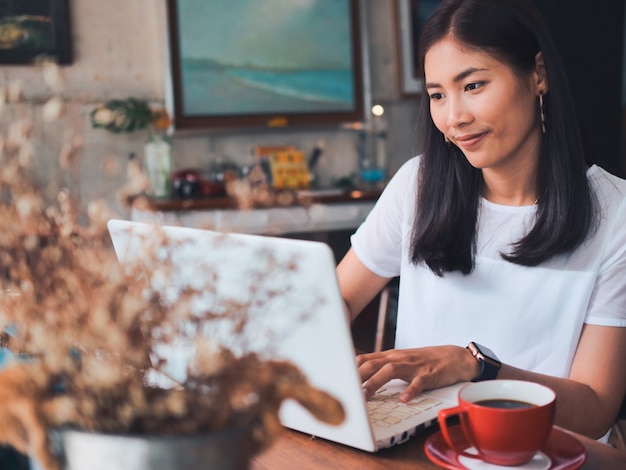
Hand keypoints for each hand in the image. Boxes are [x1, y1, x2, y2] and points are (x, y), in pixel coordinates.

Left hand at [356, 345, 479, 401]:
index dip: (350, 368)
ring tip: (364, 396)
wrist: (455, 357)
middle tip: (344, 389)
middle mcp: (399, 358)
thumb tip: (362, 376)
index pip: (366, 359)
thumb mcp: (402, 360)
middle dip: (357, 376)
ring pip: (390, 371)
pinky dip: (409, 391)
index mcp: (391, 356)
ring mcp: (414, 366)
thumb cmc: (426, 361)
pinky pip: (418, 383)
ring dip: (375, 383)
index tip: (337, 379)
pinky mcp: (429, 375)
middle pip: (373, 364)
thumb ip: (384, 366)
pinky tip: (403, 399)